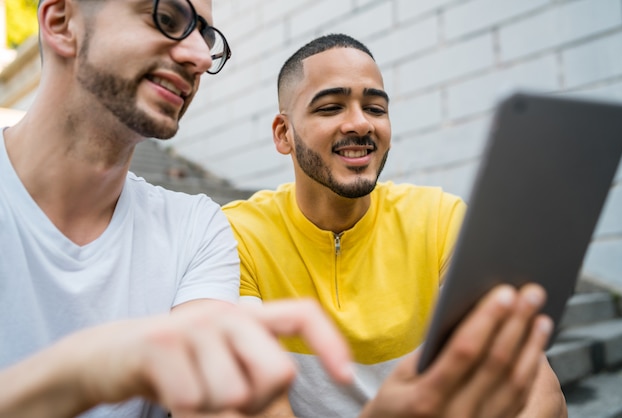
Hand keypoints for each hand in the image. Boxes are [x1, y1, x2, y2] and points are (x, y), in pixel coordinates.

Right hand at [0, 299, 352, 417]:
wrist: (109, 358)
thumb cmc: (180, 369)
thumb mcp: (225, 371)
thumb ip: (259, 381)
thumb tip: (286, 396)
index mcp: (248, 317)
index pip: (301, 315)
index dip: (329, 342)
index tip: (345, 376)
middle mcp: (226, 313)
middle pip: (277, 371)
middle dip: (256, 403)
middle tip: (223, 398)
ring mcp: (194, 325)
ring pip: (234, 396)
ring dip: (212, 412)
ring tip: (190, 392)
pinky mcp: (161, 344)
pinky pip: (193, 402)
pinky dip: (183, 412)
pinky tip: (168, 394)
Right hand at [360, 284, 553, 417]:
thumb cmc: (394, 410)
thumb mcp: (397, 381)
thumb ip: (427, 354)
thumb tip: (464, 316)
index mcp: (426, 399)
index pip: (464, 351)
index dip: (487, 319)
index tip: (503, 292)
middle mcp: (456, 416)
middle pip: (496, 363)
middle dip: (516, 323)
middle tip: (531, 293)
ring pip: (515, 383)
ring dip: (531, 346)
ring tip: (541, 317)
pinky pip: (519, 400)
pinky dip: (531, 371)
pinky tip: (536, 348)